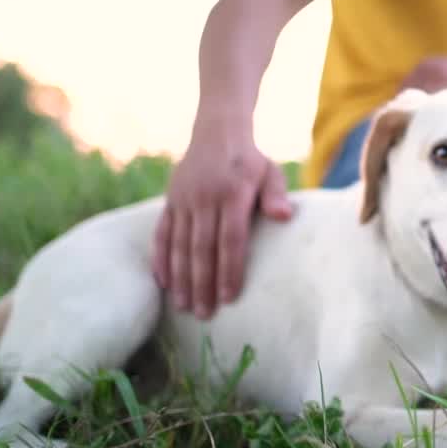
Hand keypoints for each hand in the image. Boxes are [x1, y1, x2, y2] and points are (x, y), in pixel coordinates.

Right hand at [151, 120, 293, 318]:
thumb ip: (276, 195)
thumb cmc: (251, 161)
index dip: (229, 269)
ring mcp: (184, 199)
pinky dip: (161, 258)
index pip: (230, 239)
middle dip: (202, 284)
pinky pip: (162, 233)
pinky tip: (163, 283)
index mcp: (232, 193)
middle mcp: (205, 198)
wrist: (217, 132)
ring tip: (184, 306)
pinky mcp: (170, 200)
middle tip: (204, 314)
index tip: (229, 298)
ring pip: (180, 245)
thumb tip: (285, 217)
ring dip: (181, 278)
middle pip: (202, 248)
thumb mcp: (271, 172)